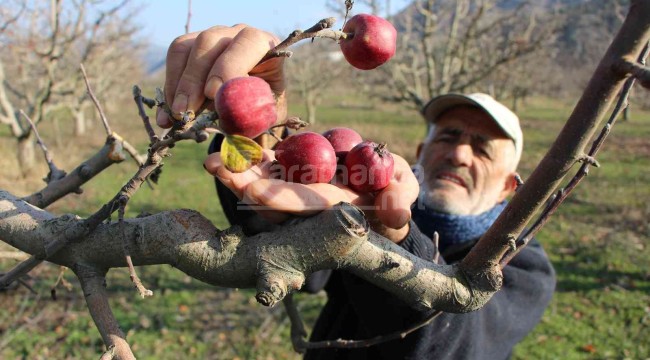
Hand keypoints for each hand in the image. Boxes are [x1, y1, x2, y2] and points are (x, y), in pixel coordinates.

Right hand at [156, 24, 286, 127]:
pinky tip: (169, 114)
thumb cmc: (264, 107)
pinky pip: (174, 57)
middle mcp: (237, 33)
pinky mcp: (191, 45)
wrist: (255, 104)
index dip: (228, 67)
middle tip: (187, 112)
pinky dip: (169, 87)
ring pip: (185, 48)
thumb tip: (225, 119)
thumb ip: (251, 115)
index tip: (213, 94)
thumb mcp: (265, 114)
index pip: (247, 42)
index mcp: (265, 44)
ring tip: (177, 115)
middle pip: (208, 42)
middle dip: (194, 79)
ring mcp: (212, 36)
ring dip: (177, 84)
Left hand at [204, 150, 419, 242]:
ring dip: (238, 166)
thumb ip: (399, 201)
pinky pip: (267, 159)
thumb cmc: (394, 194)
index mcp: (333, 209)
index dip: (281, 198)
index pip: (305, 205)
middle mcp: (308, 201)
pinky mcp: (293, 168)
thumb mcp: (402, 195)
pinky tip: (228, 136)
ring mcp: (297, 184)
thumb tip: (392, 209)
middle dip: (243, 182)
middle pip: (270, 195)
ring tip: (212, 154)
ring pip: (263, 176)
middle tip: (215, 166)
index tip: (256, 190)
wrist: (378, 189)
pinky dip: (248, 150)